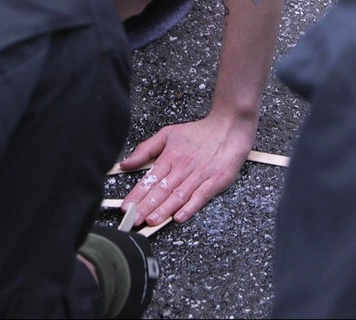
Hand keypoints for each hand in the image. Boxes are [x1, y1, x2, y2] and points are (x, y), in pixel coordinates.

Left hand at [120, 111, 256, 225]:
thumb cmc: (199, 132)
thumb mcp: (168, 134)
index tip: (126, 207)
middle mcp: (183, 167)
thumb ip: (145, 149)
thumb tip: (125, 164)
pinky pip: (201, 196)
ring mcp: (200, 174)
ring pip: (179, 195)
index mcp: (170, 157)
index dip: (137, 195)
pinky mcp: (217, 180)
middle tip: (134, 220)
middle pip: (162, 190)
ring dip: (165, 209)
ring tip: (152, 221)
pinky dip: (190, 207)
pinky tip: (180, 217)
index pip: (149, 179)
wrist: (230, 126)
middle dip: (146, 207)